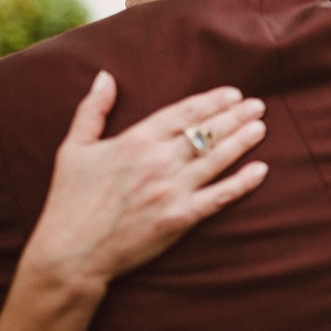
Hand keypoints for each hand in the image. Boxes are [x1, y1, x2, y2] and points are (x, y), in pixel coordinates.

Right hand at [0, 72, 267, 330]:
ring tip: (261, 127)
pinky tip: (261, 170)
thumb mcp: (73, 148)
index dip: (212, 101)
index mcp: (135, 141)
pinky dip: (242, 183)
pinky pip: (219, 197)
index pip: (184, 113)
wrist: (71, 254)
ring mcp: (171, 190)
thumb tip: (104, 76)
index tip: (233, 93)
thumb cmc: (69, 201)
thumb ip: (92, 110)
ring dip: (242, 141)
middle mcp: (158, 161)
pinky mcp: (179, 218)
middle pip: (206, 132)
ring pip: (216, 159)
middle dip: (235, 116)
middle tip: (258, 106)